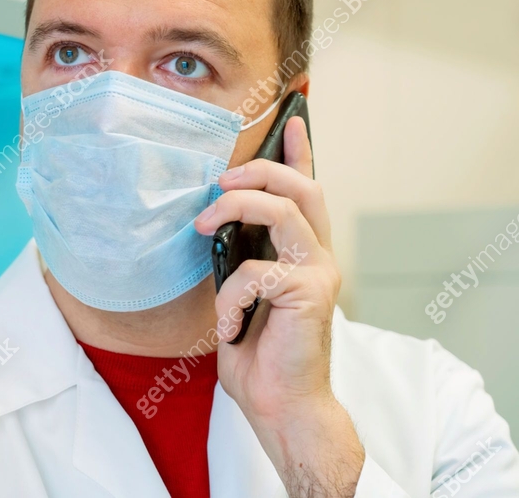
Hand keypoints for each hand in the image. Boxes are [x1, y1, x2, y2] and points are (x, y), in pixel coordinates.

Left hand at [193, 117, 363, 496]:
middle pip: (301, 186)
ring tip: (203, 225)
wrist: (279, 403)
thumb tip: (212, 220)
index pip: (306, 190)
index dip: (300, 152)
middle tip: (219, 182)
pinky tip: (227, 325)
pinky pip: (255, 271)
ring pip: (282, 209)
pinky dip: (228, 295)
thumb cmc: (258, 350)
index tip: (292, 120)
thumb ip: (241, 254)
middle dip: (257, 169)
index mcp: (302, 251)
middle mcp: (318, 256)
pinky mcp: (309, 294)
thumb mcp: (242, 291)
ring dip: (235, 207)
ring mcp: (319, 273)